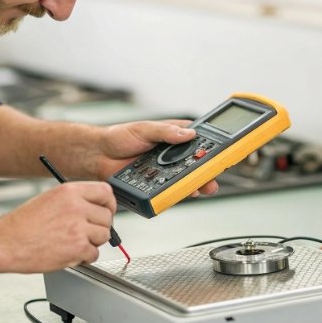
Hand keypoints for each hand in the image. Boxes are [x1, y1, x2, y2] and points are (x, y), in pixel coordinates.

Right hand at [0, 182, 115, 272]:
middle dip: (99, 227)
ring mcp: (78, 228)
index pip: (105, 192)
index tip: (106, 210)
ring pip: (104, 236)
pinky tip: (69, 253)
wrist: (6, 243)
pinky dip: (84, 257)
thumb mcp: (49, 199)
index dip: (108, 204)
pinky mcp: (77, 248)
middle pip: (107, 216)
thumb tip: (95, 207)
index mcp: (69, 191)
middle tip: (85, 232)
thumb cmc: (22, 224)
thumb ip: (74, 200)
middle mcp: (76, 207)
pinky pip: (94, 254)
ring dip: (92, 243)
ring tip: (73, 243)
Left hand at [95, 120, 218, 196]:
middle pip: (196, 165)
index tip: (223, 153)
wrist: (98, 155)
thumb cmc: (118, 137)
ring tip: (202, 187)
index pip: (198, 142)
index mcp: (173, 137)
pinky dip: (178, 193)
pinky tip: (184, 193)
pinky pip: (170, 192)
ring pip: (186, 180)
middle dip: (207, 172)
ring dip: (196, 185)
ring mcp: (165, 171)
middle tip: (213, 176)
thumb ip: (166, 131)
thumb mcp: (144, 128)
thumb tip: (188, 134)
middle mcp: (172, 155)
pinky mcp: (156, 186)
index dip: (212, 148)